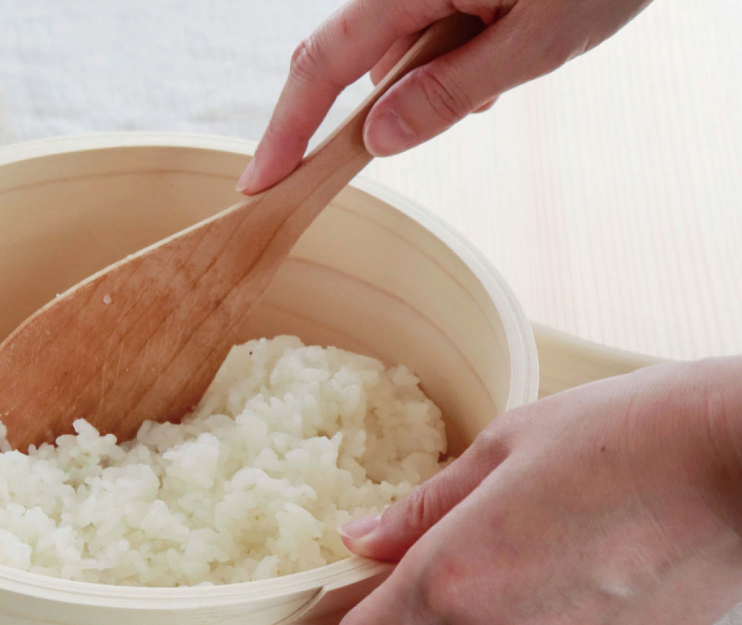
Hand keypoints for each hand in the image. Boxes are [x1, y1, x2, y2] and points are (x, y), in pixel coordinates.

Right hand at [237, 0, 728, 193]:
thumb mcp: (539, 43)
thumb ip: (449, 95)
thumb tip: (376, 140)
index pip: (324, 62)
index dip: (286, 129)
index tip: (261, 182)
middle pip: (362, 51)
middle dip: (402, 94)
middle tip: (485, 94)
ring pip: (401, 34)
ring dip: (443, 62)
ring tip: (524, 41)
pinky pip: (423, 6)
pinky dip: (454, 34)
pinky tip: (514, 18)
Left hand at [336, 358, 741, 623]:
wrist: (739, 464)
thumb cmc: (624, 437)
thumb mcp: (503, 449)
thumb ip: (422, 508)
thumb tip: (360, 537)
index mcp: (452, 578)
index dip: (342, 614)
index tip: (341, 600)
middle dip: (402, 617)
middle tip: (416, 581)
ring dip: (466, 621)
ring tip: (501, 569)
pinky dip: (525, 624)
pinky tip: (549, 585)